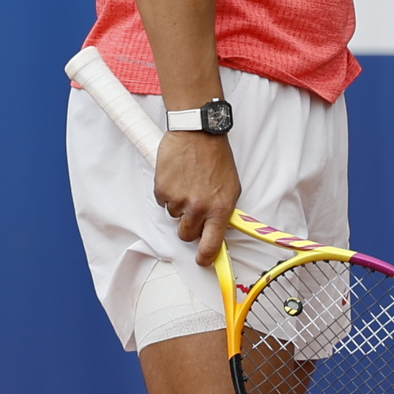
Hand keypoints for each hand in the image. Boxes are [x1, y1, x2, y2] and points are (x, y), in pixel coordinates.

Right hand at [155, 130, 239, 265]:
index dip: (205, 257)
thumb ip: (223, 212)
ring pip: (174, 217)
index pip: (211, 245)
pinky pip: (163, 202)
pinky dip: (168, 192)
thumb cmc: (216, 157)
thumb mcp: (231, 187)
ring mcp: (179, 200)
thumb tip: (217, 231)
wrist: (197, 133)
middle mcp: (199, 208)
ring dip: (179, 205)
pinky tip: (177, 177)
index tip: (203, 260)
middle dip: (189, 226)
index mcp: (220, 209)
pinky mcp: (162, 190)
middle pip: (187, 235)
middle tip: (193, 209)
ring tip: (188, 183)